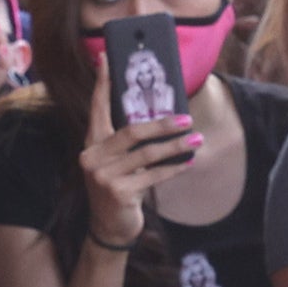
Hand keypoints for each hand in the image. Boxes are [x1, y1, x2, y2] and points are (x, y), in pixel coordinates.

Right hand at [79, 60, 199, 244]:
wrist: (108, 228)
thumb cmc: (118, 188)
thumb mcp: (115, 162)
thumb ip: (125, 142)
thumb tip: (159, 116)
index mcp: (91, 143)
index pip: (97, 107)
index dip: (102, 83)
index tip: (106, 58)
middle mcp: (92, 157)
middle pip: (132, 132)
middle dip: (162, 124)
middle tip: (187, 119)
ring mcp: (104, 176)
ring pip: (147, 154)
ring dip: (176, 147)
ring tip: (196, 140)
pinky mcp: (119, 192)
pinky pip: (154, 175)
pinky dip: (173, 168)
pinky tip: (189, 163)